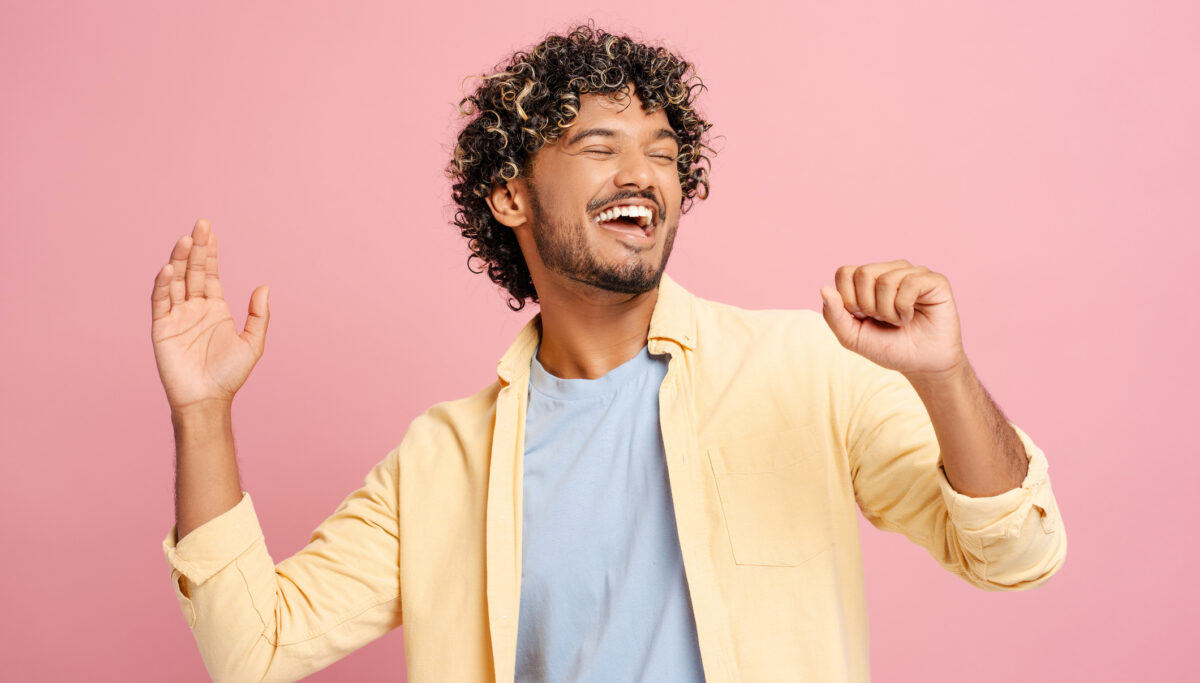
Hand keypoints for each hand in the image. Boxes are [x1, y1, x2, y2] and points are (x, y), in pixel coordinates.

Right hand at [151, 219, 269, 410]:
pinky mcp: (162, 328)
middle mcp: (194, 308)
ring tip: (186, 240)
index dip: (211, 253)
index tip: (210, 231)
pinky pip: (161, 302)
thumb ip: (259, 316)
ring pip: (176, 281)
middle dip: (197, 248)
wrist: (207, 400)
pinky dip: (163, 284)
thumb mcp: (253, 344)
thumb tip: (265, 287)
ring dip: (180, 260)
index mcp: (215, 308)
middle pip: (193, 271)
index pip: (210, 274)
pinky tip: (169, 268)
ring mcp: (177, 316)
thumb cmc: (229, 375)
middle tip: (200, 225)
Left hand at [819, 260, 965, 377]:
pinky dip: (904, 308)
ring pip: (885, 280)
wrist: (921, 366)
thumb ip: (834, 315)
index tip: (863, 317)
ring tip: (898, 321)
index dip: (849, 300)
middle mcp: (890, 270)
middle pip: (863, 273)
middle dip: (868, 306)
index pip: (844, 273)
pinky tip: (911, 317)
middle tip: (883, 320)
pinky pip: (909, 283)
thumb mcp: (852, 337)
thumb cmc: (888, 348)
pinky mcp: (934, 280)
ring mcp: (913, 272)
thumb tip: (824, 288)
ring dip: (888, 311)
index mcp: (868, 279)